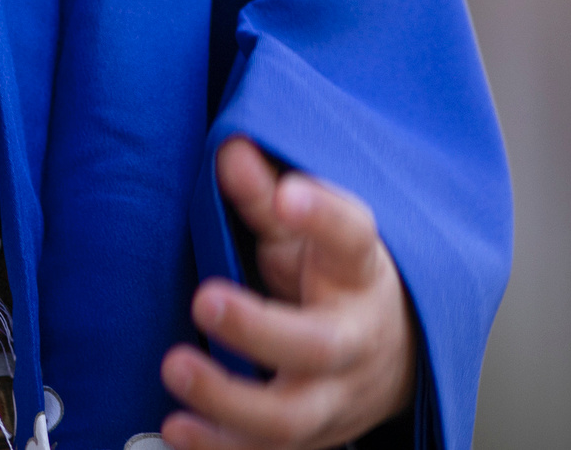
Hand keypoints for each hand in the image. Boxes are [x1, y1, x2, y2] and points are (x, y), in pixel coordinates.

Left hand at [158, 137, 415, 449]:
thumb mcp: (312, 235)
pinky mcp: (309, 441)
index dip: (323, 214)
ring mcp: (334, 399)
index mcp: (360, 271)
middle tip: (204, 299)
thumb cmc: (337, 281)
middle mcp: (353, 340)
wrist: (396, 359)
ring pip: (290, 417)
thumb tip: (230, 150)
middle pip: (318, 345)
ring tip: (175, 366)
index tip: (289, 194)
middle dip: (259, 329)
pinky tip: (176, 429)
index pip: (352, 236)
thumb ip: (267, 199)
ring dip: (228, 400)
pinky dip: (219, 449)